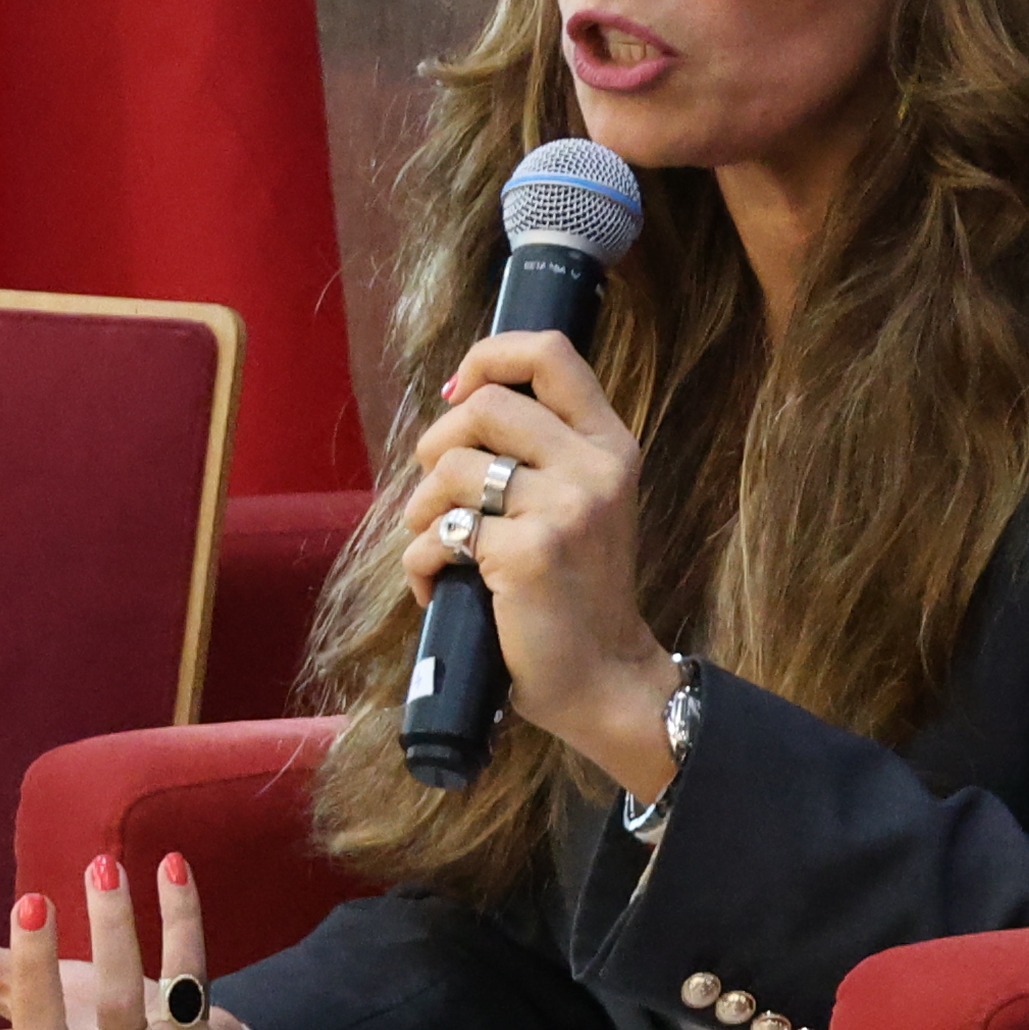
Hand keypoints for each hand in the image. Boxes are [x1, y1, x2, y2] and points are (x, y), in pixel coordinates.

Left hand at [399, 324, 676, 794]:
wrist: (604, 676)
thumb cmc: (577, 591)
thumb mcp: (584, 503)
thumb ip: (542, 450)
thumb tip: (460, 400)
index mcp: (610, 445)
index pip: (550, 353)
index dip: (489, 357)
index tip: (458, 393)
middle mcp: (595, 468)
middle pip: (484, 406)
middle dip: (436, 445)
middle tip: (438, 493)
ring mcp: (565, 510)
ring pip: (451, 468)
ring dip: (421, 510)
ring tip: (436, 544)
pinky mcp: (529, 554)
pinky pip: (436, 536)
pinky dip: (419, 563)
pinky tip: (438, 589)